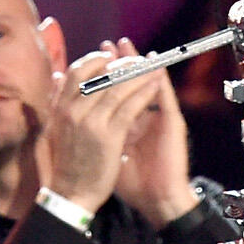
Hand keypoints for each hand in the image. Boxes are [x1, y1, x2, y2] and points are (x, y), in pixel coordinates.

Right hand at [39, 47, 158, 211]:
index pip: (75, 72)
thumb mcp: (51, 129)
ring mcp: (91, 123)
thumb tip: (58, 76)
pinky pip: (129, 108)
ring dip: (137, 74)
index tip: (109, 56)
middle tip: (135, 59)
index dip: (94, 60)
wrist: (70, 194)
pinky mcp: (109, 137)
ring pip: (117, 89)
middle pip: (100, 76)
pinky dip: (143, 94)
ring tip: (151, 67)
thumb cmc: (63, 163)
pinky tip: (154, 86)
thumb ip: (56, 102)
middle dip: (121, 64)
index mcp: (59, 109)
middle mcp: (73, 112)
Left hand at [109, 49, 199, 227]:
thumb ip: (94, 133)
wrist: (156, 198)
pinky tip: (153, 66)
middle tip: (110, 45)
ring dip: (139, 63)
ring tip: (129, 47)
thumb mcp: (107, 153)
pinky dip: (159, 80)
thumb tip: (70, 115)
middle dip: (120, 62)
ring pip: (149, 83)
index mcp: (128, 122)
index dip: (105, 74)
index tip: (93, 60)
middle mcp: (144, 116)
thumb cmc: (131, 181)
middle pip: (131, 82)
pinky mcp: (173, 124)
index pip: (116, 92)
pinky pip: (166, 97)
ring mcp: (159, 118)